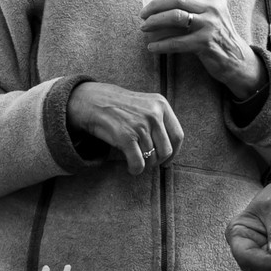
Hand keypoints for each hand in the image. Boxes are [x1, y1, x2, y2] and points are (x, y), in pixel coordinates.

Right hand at [67, 82, 183, 174]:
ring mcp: (140, 126)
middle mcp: (154, 114)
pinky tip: (132, 168)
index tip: (167, 160)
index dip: (174, 153)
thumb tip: (170, 149)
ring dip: (145, 165)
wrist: (92, 101)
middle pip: (166, 150)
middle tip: (148, 162)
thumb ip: (159, 120)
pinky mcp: (126, 137)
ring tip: (137, 161)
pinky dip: (136, 170)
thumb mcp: (145, 104)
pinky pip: (138, 163)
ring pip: (152, 158)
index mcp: (161, 105)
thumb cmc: (119, 106)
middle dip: (158, 161)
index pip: (177, 135)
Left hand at [141, 0, 264, 98]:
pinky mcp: (205, 43)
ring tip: (144, 27)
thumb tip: (164, 2)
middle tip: (143, 14)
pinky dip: (161, 45)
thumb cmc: (220, 36)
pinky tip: (151, 47)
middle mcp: (213, 9)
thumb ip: (198, 5)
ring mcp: (210, 26)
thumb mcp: (215, 14)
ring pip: (175, 17)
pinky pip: (176, 42)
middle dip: (156, 6)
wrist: (237, 60)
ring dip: (155, 21)